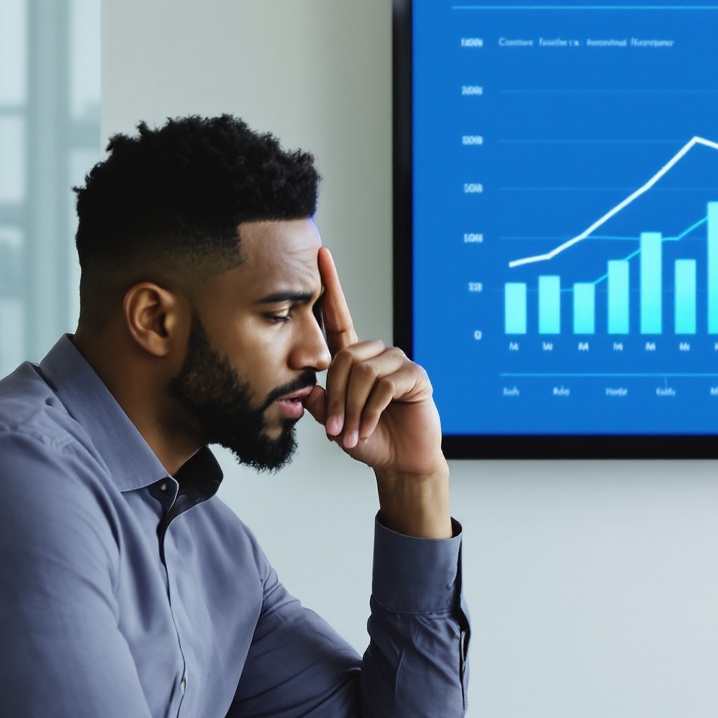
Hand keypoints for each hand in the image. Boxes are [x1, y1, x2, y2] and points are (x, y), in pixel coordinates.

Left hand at [302, 248, 451, 536]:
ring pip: (364, 372)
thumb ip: (319, 401)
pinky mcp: (416, 378)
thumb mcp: (334, 421)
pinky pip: (384, 385)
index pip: (339, 317)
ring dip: (353, 408)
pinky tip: (368, 429)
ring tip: (352, 433)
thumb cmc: (367, 439)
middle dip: (337, 397)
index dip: (331, 286)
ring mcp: (398, 364)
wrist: (399, 463)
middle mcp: (377, 356)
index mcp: (354, 360)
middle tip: (336, 429)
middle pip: (345, 357)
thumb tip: (302, 390)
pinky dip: (371, 412)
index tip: (320, 254)